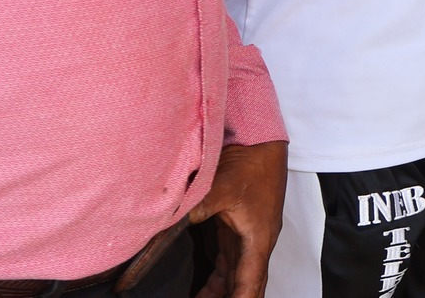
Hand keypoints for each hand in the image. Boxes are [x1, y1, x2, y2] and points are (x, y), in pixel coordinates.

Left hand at [189, 140, 287, 297]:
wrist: (261, 141)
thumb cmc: (250, 163)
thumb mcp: (219, 189)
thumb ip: (192, 211)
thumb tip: (162, 228)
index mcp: (257, 239)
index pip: (250, 283)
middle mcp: (256, 243)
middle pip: (246, 286)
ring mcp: (248, 237)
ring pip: (235, 277)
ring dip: (222, 294)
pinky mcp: (238, 229)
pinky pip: (228, 263)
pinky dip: (218, 281)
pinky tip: (203, 290)